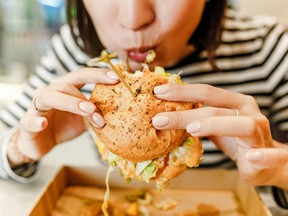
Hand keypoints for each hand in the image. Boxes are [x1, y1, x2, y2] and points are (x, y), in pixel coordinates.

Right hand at [14, 68, 118, 160]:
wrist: (40, 143)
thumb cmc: (63, 126)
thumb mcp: (84, 118)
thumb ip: (96, 112)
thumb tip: (120, 109)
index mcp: (66, 88)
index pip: (82, 75)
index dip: (98, 74)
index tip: (117, 77)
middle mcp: (51, 92)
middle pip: (68, 82)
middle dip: (88, 85)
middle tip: (108, 94)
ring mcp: (38, 106)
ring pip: (51, 97)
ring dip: (71, 103)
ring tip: (89, 110)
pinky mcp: (27, 123)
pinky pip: (30, 120)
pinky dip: (36, 121)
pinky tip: (42, 124)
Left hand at [151, 83, 286, 187]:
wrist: (267, 161)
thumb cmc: (236, 139)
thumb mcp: (215, 126)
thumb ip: (198, 119)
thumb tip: (164, 114)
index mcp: (235, 102)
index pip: (206, 92)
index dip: (182, 91)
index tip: (158, 92)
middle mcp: (249, 112)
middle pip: (216, 108)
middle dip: (185, 114)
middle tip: (159, 120)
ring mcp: (261, 132)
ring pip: (242, 125)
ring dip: (215, 126)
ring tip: (191, 130)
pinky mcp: (273, 154)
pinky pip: (272, 155)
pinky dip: (263, 156)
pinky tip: (250, 158)